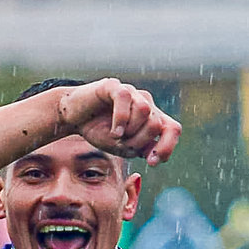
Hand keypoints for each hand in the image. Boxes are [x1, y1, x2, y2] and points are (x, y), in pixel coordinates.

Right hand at [59, 80, 180, 165]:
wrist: (75, 117)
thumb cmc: (100, 131)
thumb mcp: (123, 147)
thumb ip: (141, 149)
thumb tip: (156, 156)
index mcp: (151, 118)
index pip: (173, 129)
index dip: (166, 147)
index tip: (150, 162)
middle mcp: (145, 103)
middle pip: (157, 123)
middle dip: (140, 141)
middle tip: (123, 144)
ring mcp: (131, 92)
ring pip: (145, 110)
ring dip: (130, 130)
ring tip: (116, 135)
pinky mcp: (114, 85)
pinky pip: (124, 98)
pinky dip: (120, 120)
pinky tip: (113, 132)